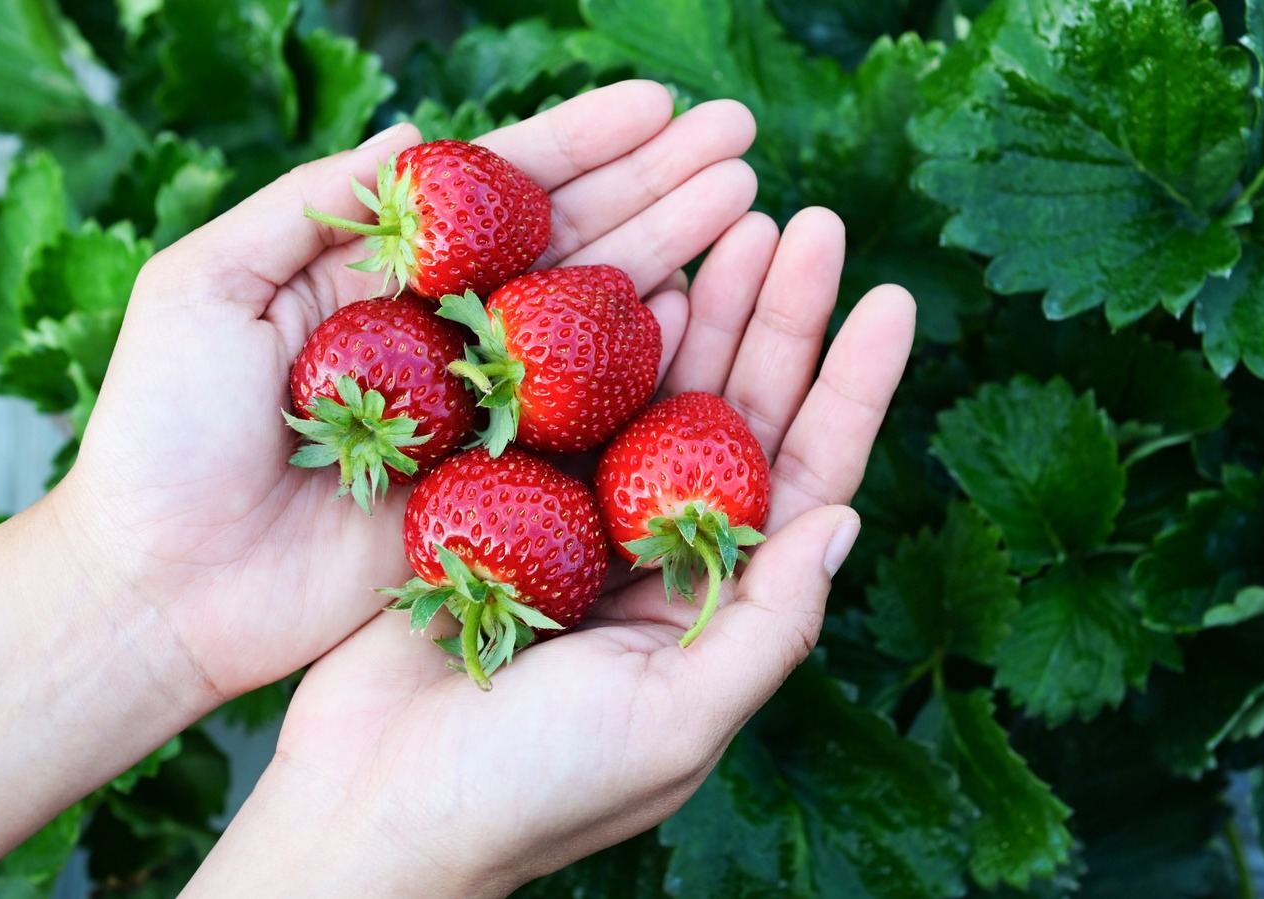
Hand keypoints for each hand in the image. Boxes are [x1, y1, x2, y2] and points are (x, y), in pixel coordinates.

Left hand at [52, 80, 759, 698]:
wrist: (164, 585)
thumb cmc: (162, 433)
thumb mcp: (202, 289)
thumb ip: (303, 208)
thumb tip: (410, 130)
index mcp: (384, 272)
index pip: (498, 190)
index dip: (582, 143)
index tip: (660, 105)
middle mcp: (449, 331)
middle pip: (570, 239)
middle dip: (657, 184)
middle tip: (741, 139)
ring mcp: (482, 409)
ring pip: (594, 316)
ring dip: (674, 254)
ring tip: (745, 202)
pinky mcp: (500, 484)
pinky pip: (588, 418)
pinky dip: (647, 364)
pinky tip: (706, 309)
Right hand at [184, 209, 916, 896]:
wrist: (371, 811)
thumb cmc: (529, 793)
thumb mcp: (673, 722)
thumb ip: (766, 625)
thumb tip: (848, 519)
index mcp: (717, 602)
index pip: (805, 478)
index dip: (851, 388)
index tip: (892, 298)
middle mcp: (661, 550)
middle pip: (738, 413)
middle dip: (779, 319)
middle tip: (812, 222)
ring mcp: (581, 519)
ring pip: (657, 392)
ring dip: (701, 307)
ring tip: (737, 221)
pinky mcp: (501, 499)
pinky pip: (561, 401)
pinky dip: (594, 338)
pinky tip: (633, 275)